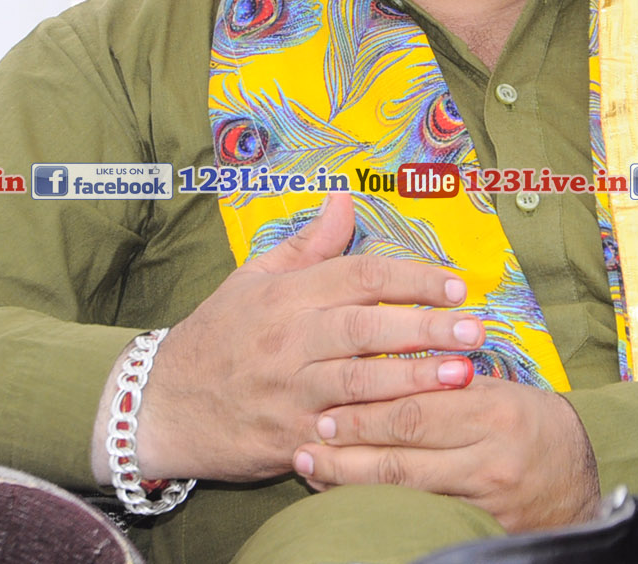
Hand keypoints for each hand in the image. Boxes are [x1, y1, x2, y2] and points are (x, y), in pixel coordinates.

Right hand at [92, 194, 483, 484]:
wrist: (161, 406)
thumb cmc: (216, 337)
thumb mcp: (253, 280)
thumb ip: (308, 245)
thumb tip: (347, 199)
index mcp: (286, 296)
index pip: (359, 276)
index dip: (412, 278)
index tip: (455, 284)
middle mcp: (289, 341)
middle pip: (367, 329)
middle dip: (426, 327)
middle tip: (476, 328)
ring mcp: (290, 393)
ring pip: (362, 384)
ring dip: (417, 379)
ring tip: (464, 374)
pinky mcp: (290, 438)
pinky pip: (344, 435)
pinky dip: (382, 431)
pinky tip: (421, 428)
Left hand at [293, 376, 602, 532]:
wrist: (581, 481)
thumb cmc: (528, 424)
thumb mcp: (497, 391)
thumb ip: (446, 380)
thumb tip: (379, 358)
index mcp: (493, 409)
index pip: (417, 405)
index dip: (366, 409)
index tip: (325, 405)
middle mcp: (490, 454)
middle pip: (405, 447)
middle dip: (349, 442)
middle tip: (310, 436)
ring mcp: (486, 497)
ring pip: (405, 487)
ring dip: (351, 477)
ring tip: (311, 467)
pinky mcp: (483, 526)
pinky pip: (418, 515)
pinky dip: (377, 505)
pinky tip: (345, 500)